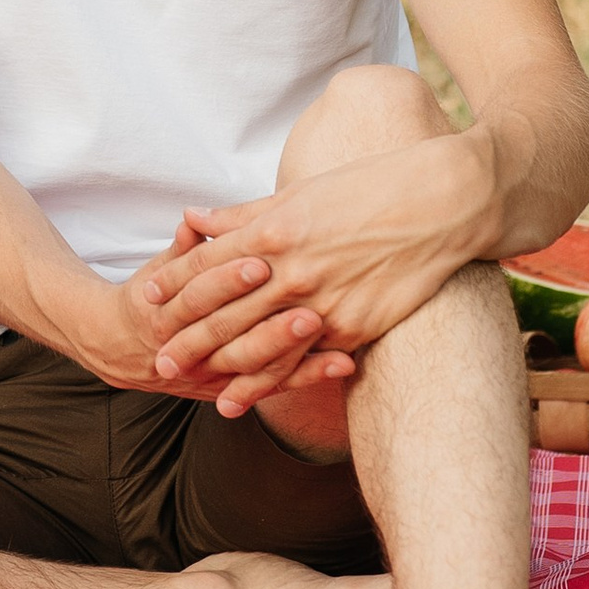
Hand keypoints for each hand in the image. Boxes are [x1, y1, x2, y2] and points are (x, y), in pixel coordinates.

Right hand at [84, 264, 354, 417]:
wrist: (122, 350)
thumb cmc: (154, 296)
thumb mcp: (160, 269)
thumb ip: (184, 248)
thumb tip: (193, 218)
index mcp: (166, 309)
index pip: (199, 293)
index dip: (226, 278)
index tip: (259, 261)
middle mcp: (188, 347)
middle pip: (229, 333)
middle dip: (267, 322)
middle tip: (305, 306)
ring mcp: (213, 372)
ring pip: (253, 365)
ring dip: (292, 348)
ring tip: (324, 327)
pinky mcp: (236, 388)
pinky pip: (275, 385)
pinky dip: (310, 375)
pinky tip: (343, 363)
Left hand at [141, 129, 502, 389]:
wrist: (440, 203)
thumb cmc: (369, 189)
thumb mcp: (299, 194)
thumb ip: (244, 215)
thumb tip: (195, 219)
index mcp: (275, 230)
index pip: (210, 263)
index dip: (175, 285)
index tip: (147, 303)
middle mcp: (292, 269)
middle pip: (225, 311)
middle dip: (187, 338)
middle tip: (155, 362)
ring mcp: (323, 302)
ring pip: (259, 344)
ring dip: (222, 370)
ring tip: (190, 388)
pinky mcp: (353, 326)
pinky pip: (302, 361)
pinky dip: (270, 383)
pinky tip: (245, 399)